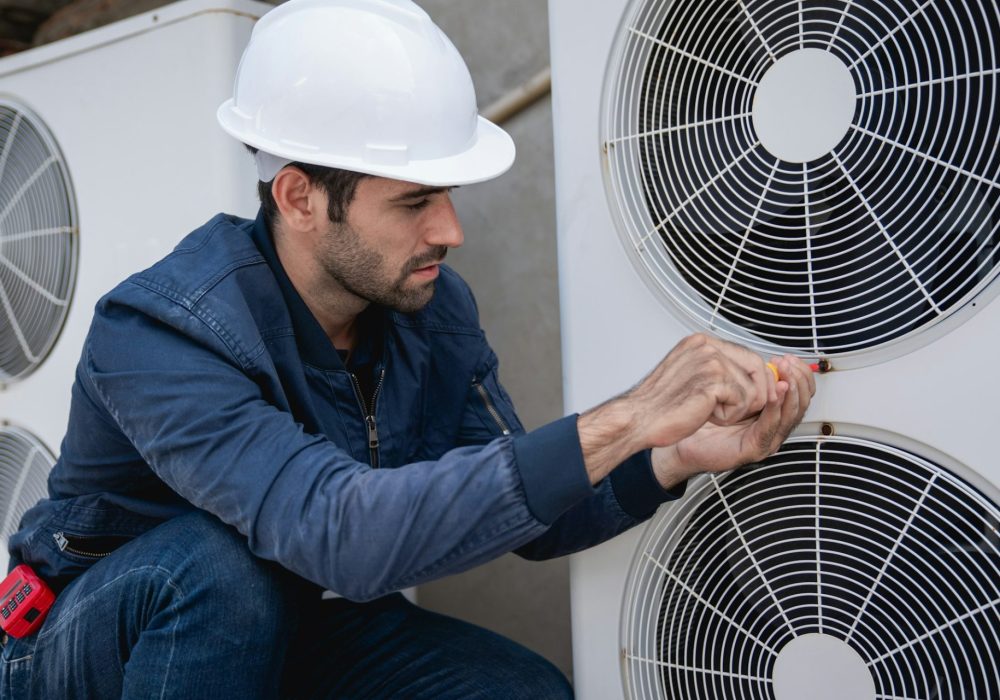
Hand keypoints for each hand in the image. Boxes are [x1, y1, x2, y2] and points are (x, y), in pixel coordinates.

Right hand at [628, 333, 775, 446]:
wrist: (638, 418)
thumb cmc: (659, 404)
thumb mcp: (691, 376)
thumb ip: (719, 370)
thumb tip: (752, 376)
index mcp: (700, 343)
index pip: (748, 355)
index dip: (757, 380)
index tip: (757, 397)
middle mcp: (707, 346)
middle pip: (758, 368)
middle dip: (756, 395)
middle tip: (734, 410)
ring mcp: (710, 361)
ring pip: (753, 389)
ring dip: (736, 409)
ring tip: (708, 411)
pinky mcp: (713, 380)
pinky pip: (742, 402)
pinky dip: (728, 416)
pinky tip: (704, 415)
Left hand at [650, 354, 815, 488]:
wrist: (680, 436)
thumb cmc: (701, 412)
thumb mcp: (729, 385)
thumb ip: (746, 374)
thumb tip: (762, 356)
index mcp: (769, 409)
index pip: (799, 390)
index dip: (800, 373)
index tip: (789, 358)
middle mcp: (771, 423)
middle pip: (801, 402)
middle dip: (798, 380)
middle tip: (788, 365)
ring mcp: (765, 437)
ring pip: (790, 415)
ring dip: (790, 394)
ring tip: (784, 378)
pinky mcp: (755, 448)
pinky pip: (770, 427)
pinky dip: (774, 410)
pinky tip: (772, 397)